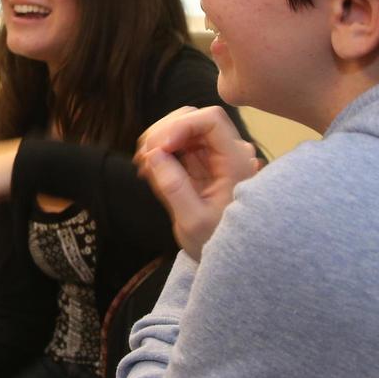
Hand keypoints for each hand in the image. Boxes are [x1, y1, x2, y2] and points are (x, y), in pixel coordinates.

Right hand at [134, 106, 261, 258]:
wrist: (232, 259)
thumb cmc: (217, 243)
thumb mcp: (193, 221)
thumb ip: (174, 188)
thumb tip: (153, 154)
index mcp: (235, 162)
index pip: (211, 119)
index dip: (181, 126)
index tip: (159, 149)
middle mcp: (228, 152)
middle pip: (194, 118)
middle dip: (164, 131)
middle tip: (143, 158)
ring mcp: (214, 155)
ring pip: (183, 127)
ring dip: (158, 139)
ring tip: (143, 164)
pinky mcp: (201, 162)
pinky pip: (178, 143)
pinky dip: (160, 149)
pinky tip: (149, 168)